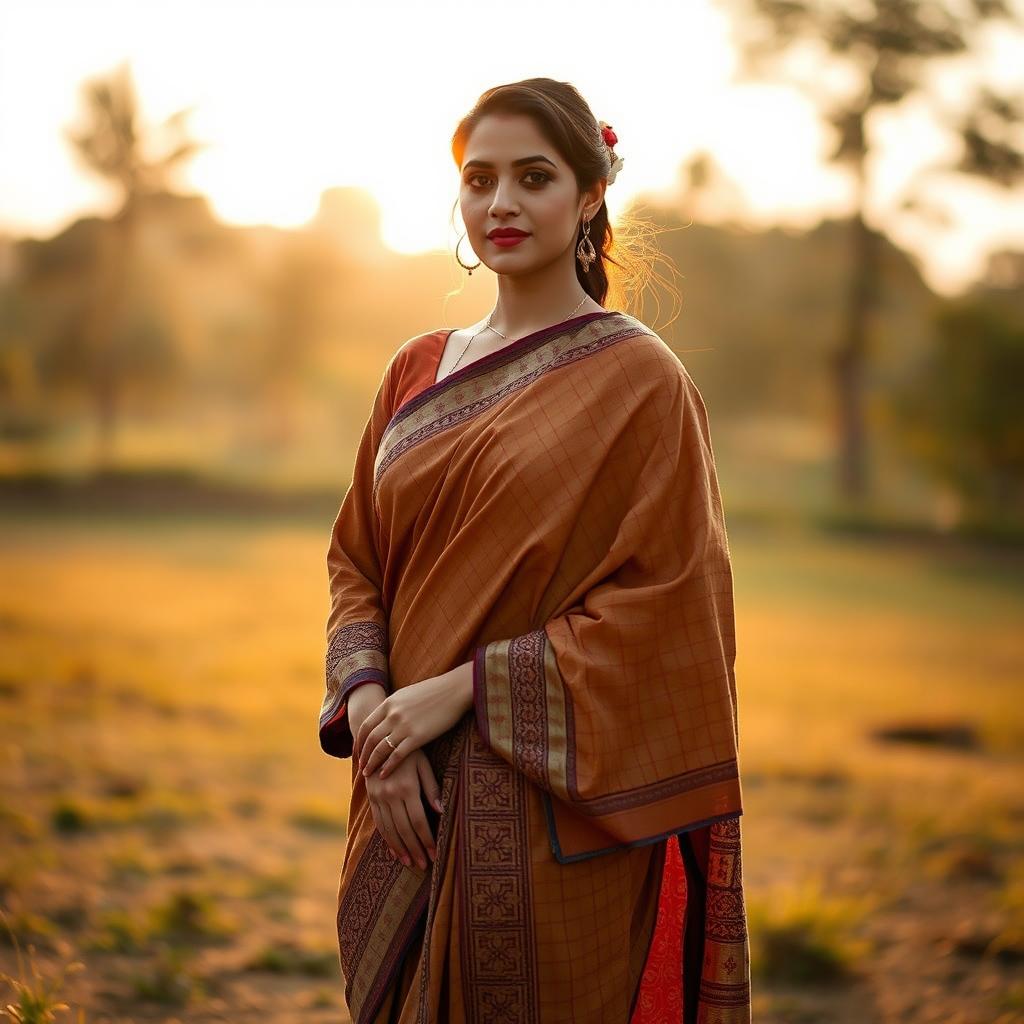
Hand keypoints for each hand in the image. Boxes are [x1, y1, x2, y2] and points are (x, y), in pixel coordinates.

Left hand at [355, 663, 472, 779]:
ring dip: (372, 763)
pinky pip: (397, 755)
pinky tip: (384, 774)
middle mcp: (393, 714)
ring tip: (368, 774)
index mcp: (389, 703)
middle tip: (360, 766)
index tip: (357, 751)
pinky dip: (388, 767)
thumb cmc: (435, 691)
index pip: (366, 725)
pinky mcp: (417, 737)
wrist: (454, 690)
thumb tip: (386, 714)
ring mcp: (404, 726)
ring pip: (380, 749)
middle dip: (363, 755)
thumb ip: (395, 705)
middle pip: (370, 739)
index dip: (359, 741)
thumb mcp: (407, 694)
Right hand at [365, 748, 441, 869]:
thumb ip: (431, 787)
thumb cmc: (410, 751)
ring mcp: (378, 798)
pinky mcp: (371, 799)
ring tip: (411, 863)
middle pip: (404, 829)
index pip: (418, 820)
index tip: (434, 853)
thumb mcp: (423, 763)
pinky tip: (395, 852)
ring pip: (390, 830)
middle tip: (425, 865)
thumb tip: (441, 811)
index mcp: (406, 787)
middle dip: (415, 849)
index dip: (426, 839)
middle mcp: (390, 794)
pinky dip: (387, 840)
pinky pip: (379, 824)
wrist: (380, 739)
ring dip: (400, 849)